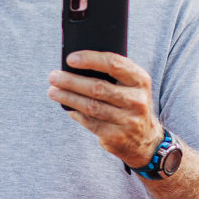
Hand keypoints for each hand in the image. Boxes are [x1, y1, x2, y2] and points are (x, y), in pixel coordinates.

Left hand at [48, 51, 163, 168]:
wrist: (145, 139)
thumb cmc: (130, 104)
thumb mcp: (131, 86)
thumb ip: (112, 74)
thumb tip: (75, 67)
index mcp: (140, 81)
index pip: (114, 64)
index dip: (90, 60)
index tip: (70, 59)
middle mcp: (136, 100)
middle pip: (98, 87)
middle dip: (72, 81)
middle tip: (53, 76)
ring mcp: (128, 120)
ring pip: (91, 106)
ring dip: (68, 98)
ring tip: (53, 91)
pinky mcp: (116, 136)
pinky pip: (90, 122)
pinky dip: (76, 113)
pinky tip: (67, 107)